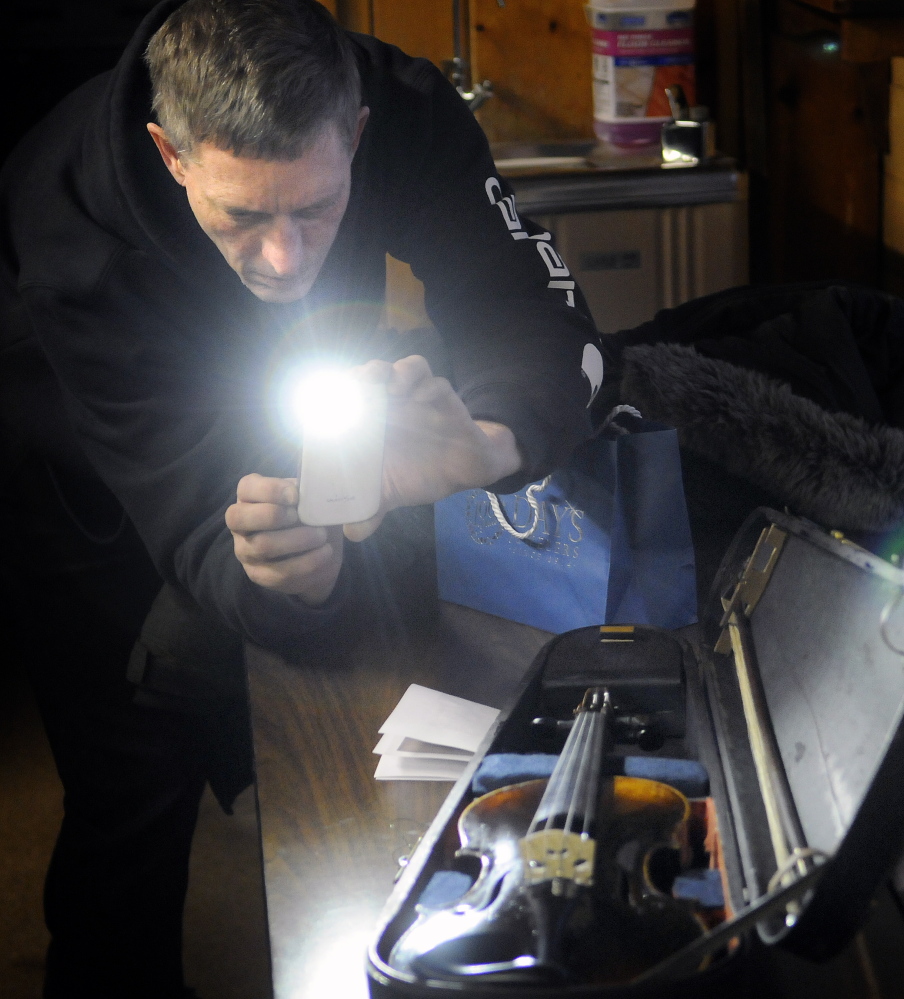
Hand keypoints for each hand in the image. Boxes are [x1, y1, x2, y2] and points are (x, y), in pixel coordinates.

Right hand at [225, 473, 343, 604]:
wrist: (320, 554)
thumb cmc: (310, 517)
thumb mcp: (309, 501)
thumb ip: (307, 492)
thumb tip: (315, 487)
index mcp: (250, 497)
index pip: (246, 487)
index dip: (269, 490)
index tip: (295, 496)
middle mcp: (240, 524)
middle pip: (238, 517)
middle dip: (273, 515)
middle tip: (298, 516)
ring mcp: (245, 551)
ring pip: (262, 545)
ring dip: (298, 539)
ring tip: (321, 535)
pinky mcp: (259, 575)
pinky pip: (280, 572)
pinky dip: (308, 561)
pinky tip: (325, 552)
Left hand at [343, 355, 521, 541]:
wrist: (463, 470)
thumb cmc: (420, 474)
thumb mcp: (393, 493)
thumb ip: (372, 508)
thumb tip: (352, 533)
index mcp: (372, 423)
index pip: (348, 396)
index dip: (334, 392)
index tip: (323, 401)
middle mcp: (391, 405)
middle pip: (369, 376)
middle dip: (359, 376)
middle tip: (353, 387)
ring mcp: (416, 398)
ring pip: (400, 370)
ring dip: (390, 372)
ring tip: (386, 386)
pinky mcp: (443, 398)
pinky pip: (434, 381)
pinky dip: (425, 385)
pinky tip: (420, 398)